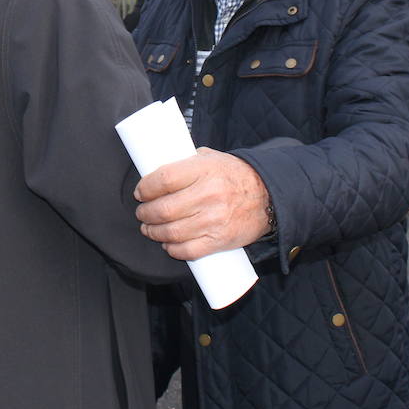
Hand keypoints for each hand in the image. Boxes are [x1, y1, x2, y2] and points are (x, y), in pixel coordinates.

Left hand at [134, 148, 270, 260]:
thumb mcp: (212, 158)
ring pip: (171, 232)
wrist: (269, 196)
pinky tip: (167, 244)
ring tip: (149, 228)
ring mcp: (214, 220)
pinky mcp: (220, 240)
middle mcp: (209, 195)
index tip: (140, 192)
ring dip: (153, 232)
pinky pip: (188, 250)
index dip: (145, 188)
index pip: (163, 179)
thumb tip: (156, 168)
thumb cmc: (236, 176)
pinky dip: (172, 249)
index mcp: (204, 170)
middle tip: (142, 213)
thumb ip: (186, 162)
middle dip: (145, 213)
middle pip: (163, 209)